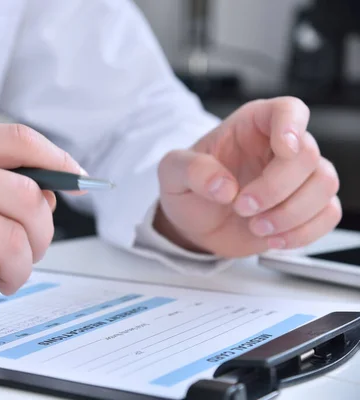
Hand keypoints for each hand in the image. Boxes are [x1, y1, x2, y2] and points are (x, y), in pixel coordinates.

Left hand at [155, 97, 340, 257]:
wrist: (192, 225)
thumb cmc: (187, 188)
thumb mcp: (172, 172)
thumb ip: (192, 170)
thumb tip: (223, 186)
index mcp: (252, 126)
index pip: (288, 110)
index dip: (292, 126)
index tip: (283, 149)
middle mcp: (280, 147)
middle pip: (307, 155)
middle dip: (276, 188)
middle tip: (242, 207)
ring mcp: (297, 178)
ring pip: (325, 184)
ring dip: (291, 213)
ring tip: (256, 226)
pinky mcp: (305, 208)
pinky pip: (328, 214)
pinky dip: (304, 232)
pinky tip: (273, 238)